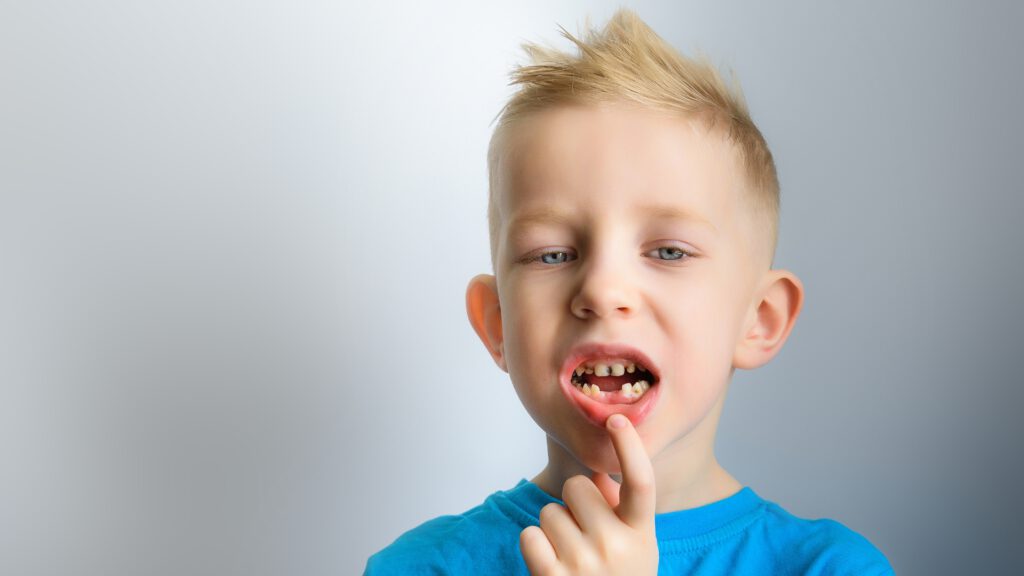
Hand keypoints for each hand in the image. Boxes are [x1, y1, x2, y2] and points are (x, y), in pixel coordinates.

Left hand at [519, 414, 657, 574]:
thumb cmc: (617, 574)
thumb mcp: (632, 542)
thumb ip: (616, 504)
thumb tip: (593, 471)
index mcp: (642, 533)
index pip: (641, 482)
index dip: (629, 447)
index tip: (616, 418)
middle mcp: (617, 547)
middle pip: (578, 486)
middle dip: (575, 501)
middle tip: (586, 531)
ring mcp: (584, 564)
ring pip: (550, 510)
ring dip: (555, 527)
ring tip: (572, 554)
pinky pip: (530, 534)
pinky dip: (536, 545)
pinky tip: (553, 564)